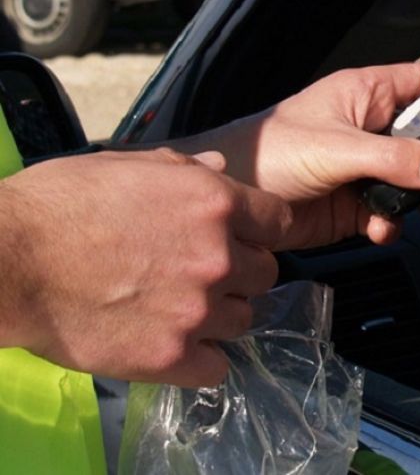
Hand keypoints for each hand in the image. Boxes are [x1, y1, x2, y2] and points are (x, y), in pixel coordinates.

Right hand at [0, 149, 290, 386]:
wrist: (7, 261)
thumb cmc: (59, 204)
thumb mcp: (127, 164)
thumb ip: (185, 168)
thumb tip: (220, 168)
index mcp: (214, 203)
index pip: (279, 222)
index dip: (259, 230)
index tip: (240, 236)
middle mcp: (217, 256)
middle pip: (265, 274)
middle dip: (240, 273)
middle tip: (203, 274)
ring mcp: (197, 309)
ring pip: (243, 320)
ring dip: (220, 316)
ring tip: (181, 309)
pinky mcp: (170, 356)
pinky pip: (217, 367)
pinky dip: (201, 360)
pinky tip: (175, 344)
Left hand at [173, 64, 419, 246]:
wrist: (229, 205)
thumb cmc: (268, 152)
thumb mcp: (337, 149)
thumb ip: (393, 158)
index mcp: (367, 94)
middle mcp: (371, 128)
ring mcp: (364, 167)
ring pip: (414, 180)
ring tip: (419, 212)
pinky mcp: (355, 203)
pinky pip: (391, 211)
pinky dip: (393, 223)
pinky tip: (380, 229)